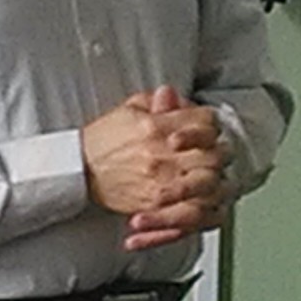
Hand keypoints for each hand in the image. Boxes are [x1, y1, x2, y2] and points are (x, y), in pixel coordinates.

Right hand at [82, 84, 226, 238]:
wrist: (80, 170)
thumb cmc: (103, 140)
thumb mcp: (128, 109)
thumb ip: (155, 100)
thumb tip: (174, 95)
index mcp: (156, 125)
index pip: (206, 121)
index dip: (212, 123)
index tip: (209, 127)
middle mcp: (161, 153)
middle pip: (214, 152)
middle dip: (220, 151)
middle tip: (219, 152)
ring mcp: (160, 179)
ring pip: (208, 181)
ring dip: (216, 177)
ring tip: (213, 174)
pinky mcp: (156, 202)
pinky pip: (191, 205)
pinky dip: (203, 202)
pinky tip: (203, 196)